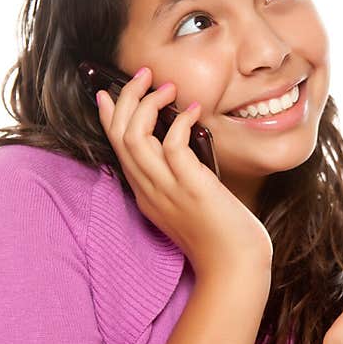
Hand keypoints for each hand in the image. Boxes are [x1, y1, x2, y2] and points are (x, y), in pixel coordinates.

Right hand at [96, 67, 272, 279]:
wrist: (234, 268)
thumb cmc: (220, 237)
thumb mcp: (189, 204)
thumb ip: (180, 179)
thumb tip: (186, 147)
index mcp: (146, 194)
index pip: (116, 148)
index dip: (109, 117)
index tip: (107, 92)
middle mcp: (150, 191)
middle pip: (120, 136)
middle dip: (126, 99)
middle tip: (143, 75)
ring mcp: (168, 190)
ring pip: (135, 138)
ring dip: (147, 105)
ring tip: (167, 87)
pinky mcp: (191, 189)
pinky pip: (173, 147)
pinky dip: (179, 123)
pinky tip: (193, 111)